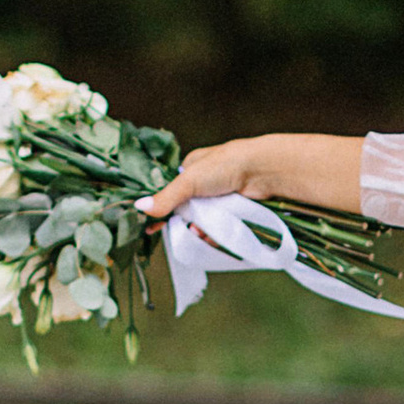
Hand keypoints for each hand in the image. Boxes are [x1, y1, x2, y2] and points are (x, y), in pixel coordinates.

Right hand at [141, 138, 260, 224]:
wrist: (263, 171)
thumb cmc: (226, 165)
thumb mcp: (190, 180)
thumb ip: (166, 197)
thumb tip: (140, 207)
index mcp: (191, 168)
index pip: (170, 192)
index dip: (161, 208)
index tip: (151, 226)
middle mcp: (205, 182)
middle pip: (186, 209)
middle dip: (184, 221)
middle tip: (180, 230)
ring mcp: (221, 196)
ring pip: (203, 219)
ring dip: (200, 229)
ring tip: (199, 234)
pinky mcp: (235, 209)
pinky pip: (219, 226)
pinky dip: (215, 234)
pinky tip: (211, 237)